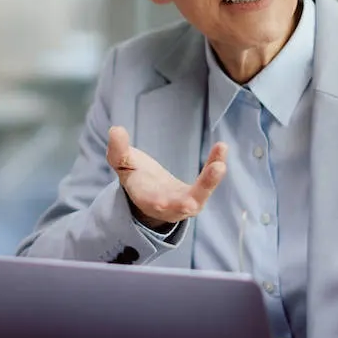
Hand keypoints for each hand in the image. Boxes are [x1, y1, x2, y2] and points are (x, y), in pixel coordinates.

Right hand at [106, 126, 227, 230]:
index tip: (160, 203)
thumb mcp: (123, 163)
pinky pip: (210, 181)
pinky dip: (215, 164)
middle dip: (186, 203)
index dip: (156, 203)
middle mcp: (168, 206)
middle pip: (179, 206)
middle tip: (192, 202)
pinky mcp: (199, 194)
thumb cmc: (135, 177)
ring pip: (200, 195)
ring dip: (210, 182)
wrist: (152, 192)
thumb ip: (118, 150)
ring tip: (219, 165)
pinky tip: (222, 147)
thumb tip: (115, 130)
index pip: (150, 202)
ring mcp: (185, 203)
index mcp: (146, 199)